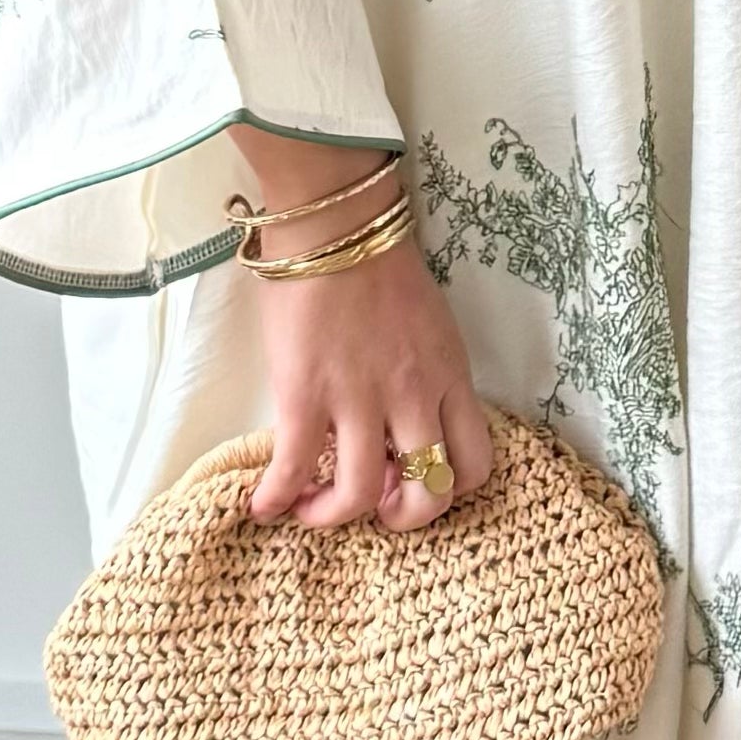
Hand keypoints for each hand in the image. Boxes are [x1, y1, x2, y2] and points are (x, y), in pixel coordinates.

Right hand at [249, 240, 493, 530]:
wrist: (334, 223)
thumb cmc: (378, 265)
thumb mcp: (429, 326)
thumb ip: (426, 372)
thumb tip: (401, 414)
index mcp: (449, 377)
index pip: (476, 463)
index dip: (449, 487)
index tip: (416, 475)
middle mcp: (413, 396)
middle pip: (431, 493)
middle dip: (404, 516)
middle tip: (375, 502)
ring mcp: (359, 400)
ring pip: (362, 494)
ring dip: (335, 515)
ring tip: (311, 509)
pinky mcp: (305, 396)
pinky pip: (293, 469)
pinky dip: (276, 498)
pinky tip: (264, 505)